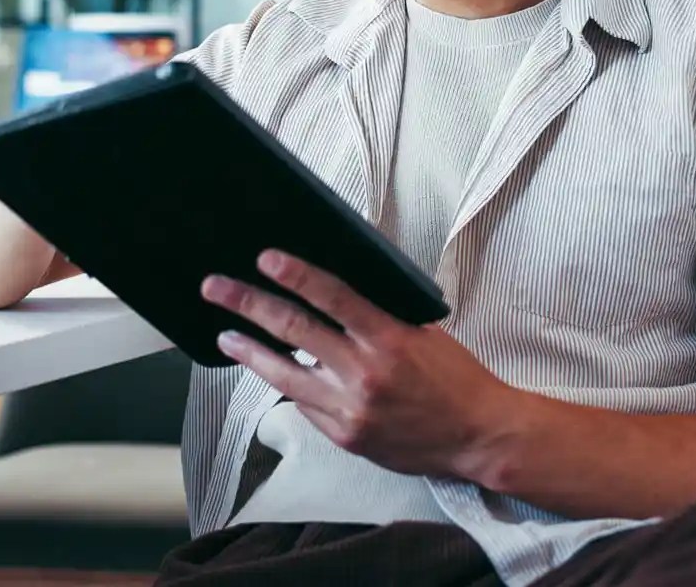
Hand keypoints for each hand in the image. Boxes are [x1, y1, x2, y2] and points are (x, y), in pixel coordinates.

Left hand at [202, 249, 521, 480]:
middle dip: (248, 305)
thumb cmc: (456, 379)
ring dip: (250, 351)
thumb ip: (380, 315)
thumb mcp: (424, 332)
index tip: (265, 259)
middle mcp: (365, 373)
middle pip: (294, 331)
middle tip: (217, 288)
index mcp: (389, 339)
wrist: (478, 435)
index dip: (296, 275)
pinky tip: (272, 371)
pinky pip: (305, 406)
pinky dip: (288, 385)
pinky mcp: (346, 436)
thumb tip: (335, 293)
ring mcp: (351, 409)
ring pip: (284, 375)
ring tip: (227, 335)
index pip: (333, 296)